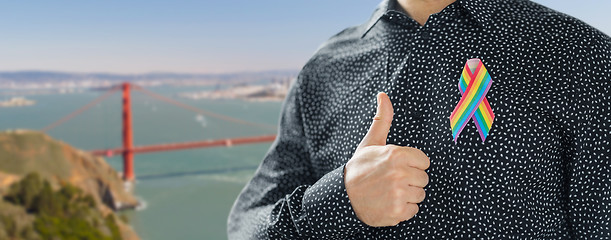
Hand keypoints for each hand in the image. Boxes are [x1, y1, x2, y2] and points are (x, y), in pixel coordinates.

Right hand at [344, 92, 429, 226]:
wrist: (342, 196)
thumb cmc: (359, 168)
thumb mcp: (370, 142)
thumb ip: (382, 119)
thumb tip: (383, 94)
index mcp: (397, 154)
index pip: (424, 162)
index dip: (411, 165)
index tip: (396, 167)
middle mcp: (400, 173)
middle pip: (424, 179)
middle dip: (410, 181)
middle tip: (390, 181)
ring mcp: (400, 193)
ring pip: (419, 195)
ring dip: (407, 196)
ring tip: (388, 192)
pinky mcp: (398, 212)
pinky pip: (413, 211)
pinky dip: (402, 210)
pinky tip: (388, 203)